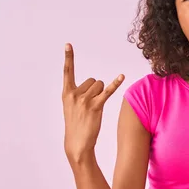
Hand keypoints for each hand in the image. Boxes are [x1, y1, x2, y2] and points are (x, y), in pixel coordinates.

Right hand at [62, 43, 124, 163]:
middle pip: (93, 80)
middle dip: (95, 90)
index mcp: (66, 93)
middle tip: (89, 106)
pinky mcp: (96, 106)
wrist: (77, 143)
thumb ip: (78, 93)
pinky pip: (107, 91)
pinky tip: (122, 76)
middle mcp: (74, 94)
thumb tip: (95, 83)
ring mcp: (85, 100)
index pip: (67, 71)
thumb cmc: (76, 124)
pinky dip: (115, 83)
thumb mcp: (71, 107)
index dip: (68, 57)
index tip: (68, 44)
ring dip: (101, 94)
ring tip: (94, 109)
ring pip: (100, 85)